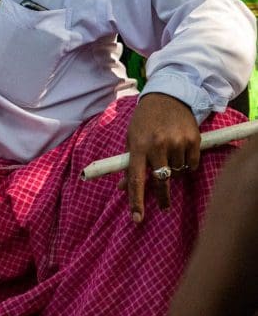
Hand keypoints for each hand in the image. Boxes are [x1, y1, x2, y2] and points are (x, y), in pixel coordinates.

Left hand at [123, 92, 200, 222]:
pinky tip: (181, 152)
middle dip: (162, 196)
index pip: (136, 179)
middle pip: (161, 181)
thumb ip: (129, 164)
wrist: (169, 96)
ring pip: (177, 173)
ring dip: (174, 172)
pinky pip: (191, 165)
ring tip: (169, 157)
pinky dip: (187, 164)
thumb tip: (122, 189)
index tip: (137, 219)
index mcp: (138, 145)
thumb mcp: (132, 138)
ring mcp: (177, 142)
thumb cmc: (145, 120)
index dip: (136, 200)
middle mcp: (158, 145)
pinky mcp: (193, 140)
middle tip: (163, 206)